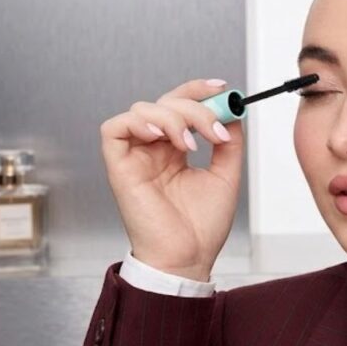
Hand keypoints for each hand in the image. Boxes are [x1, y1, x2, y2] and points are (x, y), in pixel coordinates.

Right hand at [100, 79, 243, 279]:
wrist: (188, 257)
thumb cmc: (202, 227)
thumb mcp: (226, 175)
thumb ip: (229, 142)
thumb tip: (233, 111)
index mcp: (175, 150)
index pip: (180, 105)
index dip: (197, 90)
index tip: (222, 88)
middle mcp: (154, 149)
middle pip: (165, 102)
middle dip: (194, 107)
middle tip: (214, 130)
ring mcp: (136, 157)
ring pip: (142, 110)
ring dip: (172, 117)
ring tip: (190, 144)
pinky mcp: (119, 167)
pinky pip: (113, 129)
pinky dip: (138, 123)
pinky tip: (161, 137)